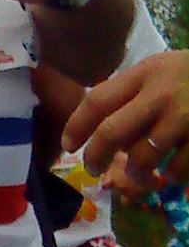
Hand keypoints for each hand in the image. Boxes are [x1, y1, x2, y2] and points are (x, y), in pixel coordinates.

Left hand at [62, 50, 188, 185]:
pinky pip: (177, 169)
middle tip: (92, 169)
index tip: (69, 144)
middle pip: (112, 133)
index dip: (76, 126)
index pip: (97, 101)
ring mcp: (185, 118)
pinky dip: (170, 176)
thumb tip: (95, 130)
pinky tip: (170, 173)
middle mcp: (162, 94)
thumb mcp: (159, 70)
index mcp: (145, 74)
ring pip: (142, 157)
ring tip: (137, 175)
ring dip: (134, 173)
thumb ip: (130, 93)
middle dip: (95, 157)